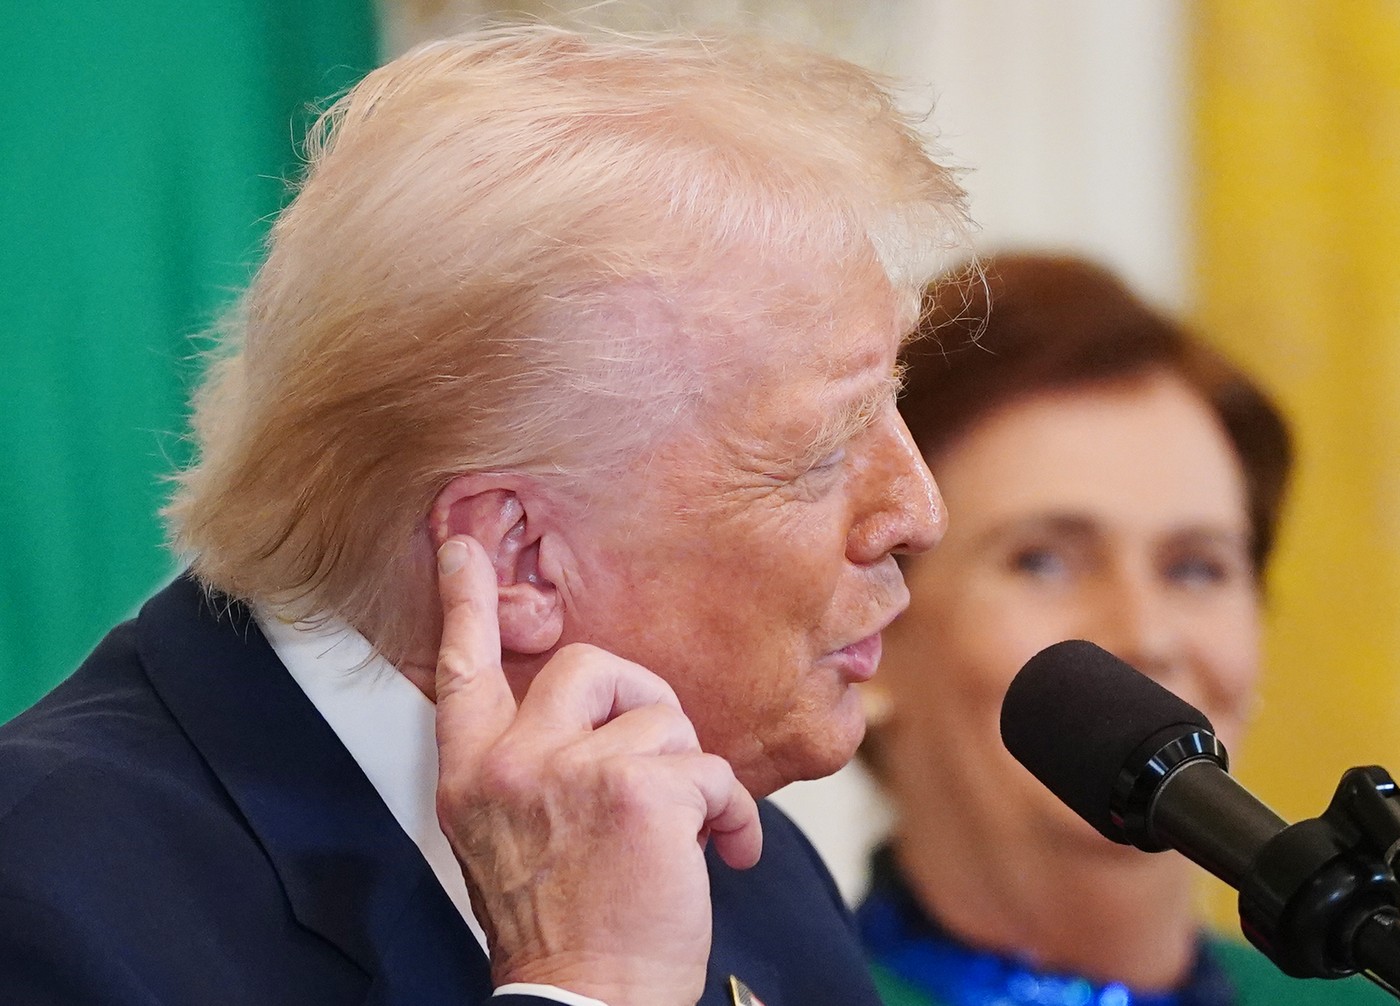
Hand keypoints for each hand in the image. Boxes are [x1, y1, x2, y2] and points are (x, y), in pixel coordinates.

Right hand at [433, 536, 762, 1005]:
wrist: (583, 1004)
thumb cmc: (561, 927)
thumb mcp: (509, 836)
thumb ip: (532, 766)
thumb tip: (591, 720)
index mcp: (475, 771)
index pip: (461, 667)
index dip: (465, 602)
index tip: (461, 545)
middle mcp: (513, 761)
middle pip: (588, 663)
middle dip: (640, 701)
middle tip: (658, 760)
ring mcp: (573, 770)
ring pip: (662, 719)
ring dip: (691, 779)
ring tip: (685, 837)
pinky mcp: (641, 790)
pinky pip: (710, 769)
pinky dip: (731, 815)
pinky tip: (720, 853)